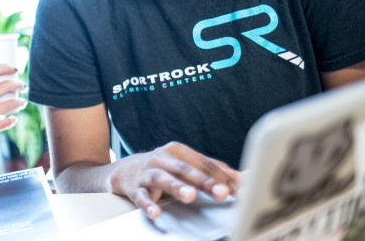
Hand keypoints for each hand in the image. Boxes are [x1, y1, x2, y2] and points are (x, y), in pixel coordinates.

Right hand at [0, 64, 25, 147]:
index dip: (5, 67)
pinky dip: (12, 120)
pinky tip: (13, 119)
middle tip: (21, 86)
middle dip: (18, 85)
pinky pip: (6, 123)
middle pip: (6, 86)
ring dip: (20, 102)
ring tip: (22, 102)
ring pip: (11, 104)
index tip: (14, 69)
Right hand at [109, 141, 240, 218]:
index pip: (204, 163)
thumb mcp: (184, 164)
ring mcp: (148, 173)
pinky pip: (141, 197)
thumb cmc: (162, 168)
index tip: (240, 189)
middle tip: (221, 192)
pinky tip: (156, 213)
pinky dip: (148, 205)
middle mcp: (163, 159)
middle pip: (186, 170)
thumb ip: (210, 170)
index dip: (223, 176)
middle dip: (205, 181)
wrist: (125, 170)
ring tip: (190, 196)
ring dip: (178, 187)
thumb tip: (240, 179)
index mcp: (178, 151)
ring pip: (163, 179)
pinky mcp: (134, 187)